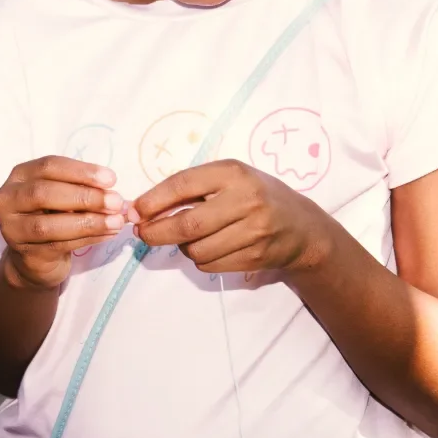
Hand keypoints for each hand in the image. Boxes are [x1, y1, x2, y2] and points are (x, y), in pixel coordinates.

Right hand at [0, 157, 125, 291]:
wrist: (34, 258)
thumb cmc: (52, 217)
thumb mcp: (62, 196)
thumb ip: (81, 189)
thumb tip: (114, 193)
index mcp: (19, 176)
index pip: (48, 166)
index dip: (81, 171)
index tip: (111, 179)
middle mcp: (7, 200)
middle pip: (44, 193)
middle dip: (84, 197)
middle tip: (116, 202)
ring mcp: (12, 229)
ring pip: (49, 225)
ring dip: (88, 222)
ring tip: (117, 222)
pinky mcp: (25, 254)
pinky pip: (58, 245)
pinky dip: (87, 239)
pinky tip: (108, 234)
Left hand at [133, 159, 332, 274]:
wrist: (303, 227)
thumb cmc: (256, 196)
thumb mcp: (229, 179)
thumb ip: (191, 189)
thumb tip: (142, 209)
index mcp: (233, 173)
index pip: (183, 185)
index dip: (153, 200)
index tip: (135, 211)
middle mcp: (246, 200)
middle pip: (187, 224)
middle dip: (156, 232)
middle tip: (142, 234)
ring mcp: (254, 231)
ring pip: (196, 249)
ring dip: (182, 247)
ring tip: (188, 237)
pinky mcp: (257, 256)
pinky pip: (210, 264)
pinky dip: (200, 259)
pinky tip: (210, 247)